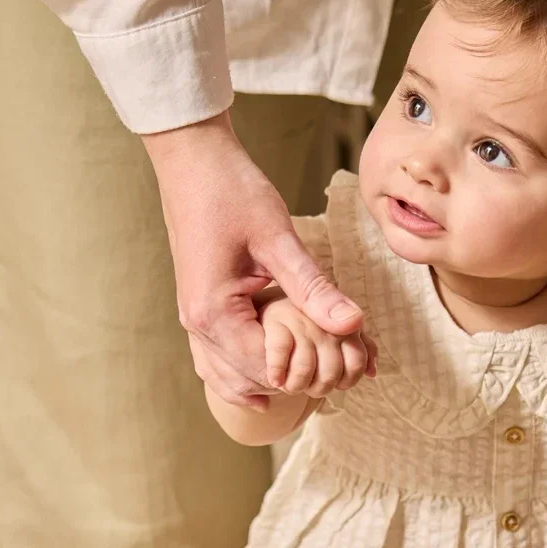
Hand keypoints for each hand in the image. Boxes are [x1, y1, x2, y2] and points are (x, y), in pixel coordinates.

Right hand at [142, 111, 363, 407]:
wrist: (192, 159)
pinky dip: (244, 375)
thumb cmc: (232, 191)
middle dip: (299, 378)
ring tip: (315, 381)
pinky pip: (217, 360)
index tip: (349, 358)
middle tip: (345, 369)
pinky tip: (269, 388)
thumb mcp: (279, 239)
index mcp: (215, 313)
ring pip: (228, 377)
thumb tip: (354, 324)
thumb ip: (315, 288)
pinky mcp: (201, 309)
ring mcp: (195, 320)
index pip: (270, 368)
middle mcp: (198, 326)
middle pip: (254, 379)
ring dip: (271, 383)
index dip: (311, 371)